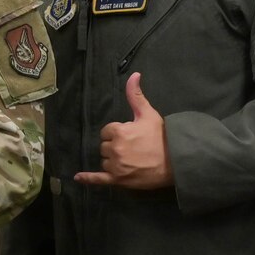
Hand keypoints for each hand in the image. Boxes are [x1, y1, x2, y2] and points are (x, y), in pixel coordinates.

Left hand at [75, 73, 171, 189]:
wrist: (176, 160)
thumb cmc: (161, 136)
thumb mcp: (148, 113)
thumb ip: (135, 95)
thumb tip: (134, 75)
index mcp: (119, 132)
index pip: (106, 131)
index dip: (116, 133)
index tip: (129, 135)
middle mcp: (114, 149)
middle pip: (104, 147)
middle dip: (114, 146)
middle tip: (132, 148)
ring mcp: (115, 166)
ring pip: (104, 161)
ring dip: (112, 160)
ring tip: (129, 160)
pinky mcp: (118, 180)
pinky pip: (98, 179)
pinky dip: (88, 178)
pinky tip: (78, 177)